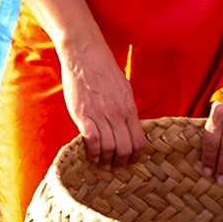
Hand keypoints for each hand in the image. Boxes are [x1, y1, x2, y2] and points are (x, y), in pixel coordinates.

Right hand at [60, 40, 142, 165]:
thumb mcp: (124, 90)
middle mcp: (117, 114)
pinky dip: (92, 152)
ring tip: (101, 162)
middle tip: (114, 166)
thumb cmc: (104, 71)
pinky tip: (90, 154)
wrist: (85, 55)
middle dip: (120, 163)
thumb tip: (130, 127)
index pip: (139, 142)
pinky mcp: (83, 114)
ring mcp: (101, 114)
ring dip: (105, 160)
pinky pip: (92, 140)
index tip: (129, 161)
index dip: (135, 156)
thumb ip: (126, 110)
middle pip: (125, 149)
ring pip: (109, 148)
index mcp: (129, 109)